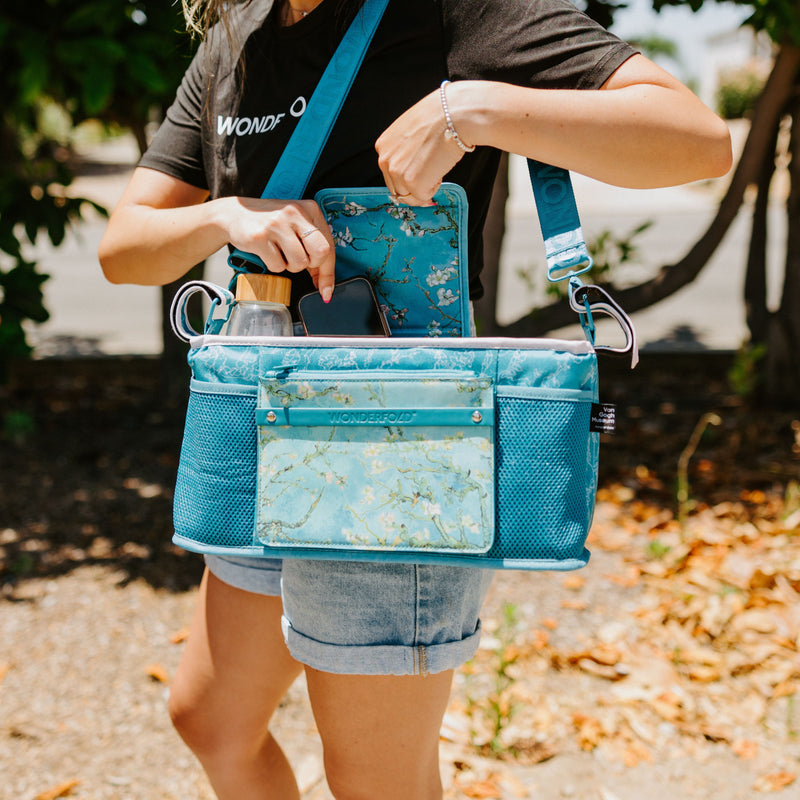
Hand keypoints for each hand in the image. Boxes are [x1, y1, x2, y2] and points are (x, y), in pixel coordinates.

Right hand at [225, 197, 335, 301]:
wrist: (233, 214)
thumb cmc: (269, 224)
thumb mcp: (295, 228)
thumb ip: (312, 250)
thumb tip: (325, 285)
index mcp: (309, 209)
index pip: (328, 245)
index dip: (328, 272)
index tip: (326, 290)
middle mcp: (295, 213)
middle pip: (320, 253)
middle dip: (311, 265)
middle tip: (299, 261)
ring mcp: (277, 224)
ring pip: (299, 262)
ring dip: (290, 266)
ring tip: (280, 253)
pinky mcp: (260, 237)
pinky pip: (278, 266)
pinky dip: (274, 266)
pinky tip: (267, 252)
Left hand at [375, 85, 469, 205]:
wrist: (454, 114)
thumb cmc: (439, 117)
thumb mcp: (411, 130)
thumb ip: (405, 150)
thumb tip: (411, 167)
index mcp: (383, 146)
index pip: (391, 175)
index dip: (408, 177)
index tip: (421, 172)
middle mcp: (385, 160)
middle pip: (398, 189)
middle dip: (415, 186)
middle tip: (432, 171)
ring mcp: (398, 172)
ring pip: (410, 196)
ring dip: (425, 187)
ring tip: (436, 166)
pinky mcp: (413, 182)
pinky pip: (423, 197)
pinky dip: (434, 188)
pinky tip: (440, 169)